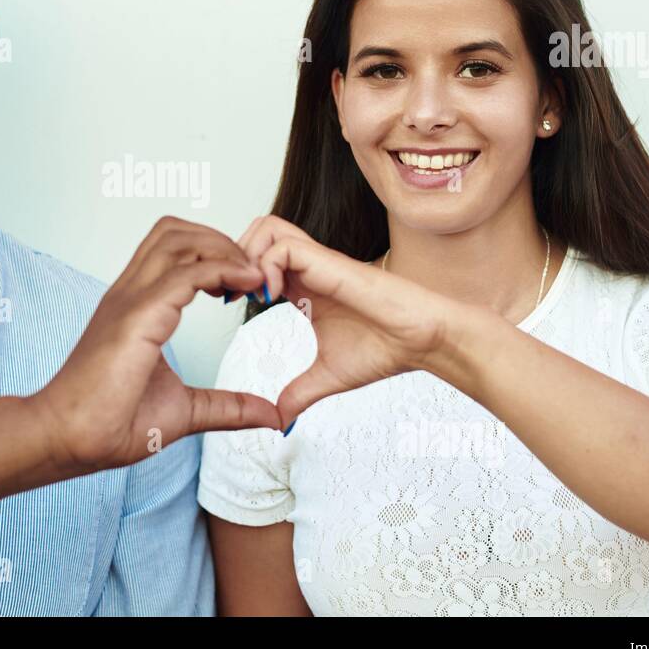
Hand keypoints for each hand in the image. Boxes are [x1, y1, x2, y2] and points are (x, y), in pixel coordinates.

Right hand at [33, 216, 283, 472]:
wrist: (69, 439)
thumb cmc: (109, 424)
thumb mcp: (186, 410)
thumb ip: (227, 406)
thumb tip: (268, 414)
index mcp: (135, 307)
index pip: (172, 250)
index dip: (214, 255)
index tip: (245, 286)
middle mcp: (130, 294)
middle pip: (175, 231)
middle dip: (220, 241)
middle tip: (251, 275)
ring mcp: (130, 300)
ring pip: (178, 239)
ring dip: (223, 249)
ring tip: (251, 278)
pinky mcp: (138, 316)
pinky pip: (186, 273)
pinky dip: (222, 269)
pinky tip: (247, 286)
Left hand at [236, 215, 460, 425]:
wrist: (421, 342)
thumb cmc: (384, 350)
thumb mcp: (327, 377)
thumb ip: (299, 393)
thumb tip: (280, 420)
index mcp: (302, 286)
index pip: (256, 258)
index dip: (234, 275)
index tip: (227, 304)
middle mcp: (307, 268)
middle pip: (256, 232)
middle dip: (232, 256)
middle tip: (230, 293)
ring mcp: (318, 262)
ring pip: (266, 227)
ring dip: (248, 257)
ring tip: (251, 294)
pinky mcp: (329, 262)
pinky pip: (282, 246)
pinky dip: (267, 267)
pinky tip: (271, 297)